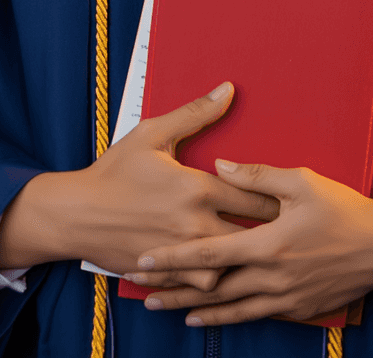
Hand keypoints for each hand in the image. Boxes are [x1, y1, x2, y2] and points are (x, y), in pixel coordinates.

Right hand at [0, 84, 278, 290]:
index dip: (279, 198)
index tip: (294, 199)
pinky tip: (233, 274)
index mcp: (197, 187)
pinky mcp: (169, 272)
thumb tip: (228, 89)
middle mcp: (195, 223)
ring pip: (234, 264)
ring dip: (250, 258)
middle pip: (252, 232)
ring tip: (270, 253)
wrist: (77, 213)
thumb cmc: (115, 170)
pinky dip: (221, 279)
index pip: (255, 195)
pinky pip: (206, 284)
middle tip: (294, 227)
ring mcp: (183, 252)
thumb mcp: (153, 133)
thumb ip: (196, 113)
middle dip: (274, 230)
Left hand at [124, 159, 372, 325]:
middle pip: (210, 288)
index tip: (144, 259)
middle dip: (172, 288)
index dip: (174, 258)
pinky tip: (206, 317)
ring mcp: (283, 297)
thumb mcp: (301, 181)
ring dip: (192, 308)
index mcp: (268, 244)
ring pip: (227, 309)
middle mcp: (271, 277)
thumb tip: (219, 166)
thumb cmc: (343, 209)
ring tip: (162, 306)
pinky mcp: (296, 307)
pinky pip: (252, 316)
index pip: (208, 254)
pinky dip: (225, 318)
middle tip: (140, 288)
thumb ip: (256, 176)